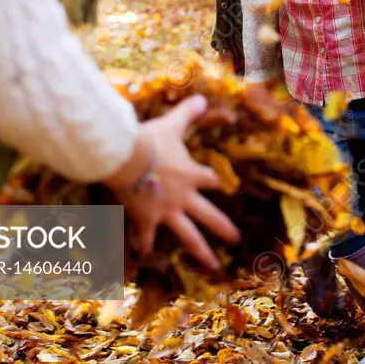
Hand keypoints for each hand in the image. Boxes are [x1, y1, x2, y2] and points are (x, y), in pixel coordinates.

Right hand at [105, 95, 240, 269]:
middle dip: (223, 227)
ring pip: (188, 235)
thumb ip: (187, 114)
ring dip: (201, 251)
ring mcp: (167, 211)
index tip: (223, 186)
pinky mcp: (146, 219)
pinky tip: (145, 254)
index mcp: (192, 174)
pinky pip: (147, 236)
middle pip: (209, 215)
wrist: (128, 158)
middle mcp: (184, 196)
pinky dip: (144, 244)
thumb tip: (203, 98)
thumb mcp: (171, 125)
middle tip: (236, 239)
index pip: (211, 180)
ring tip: (213, 266)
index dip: (216, 182)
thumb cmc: (150, 140)